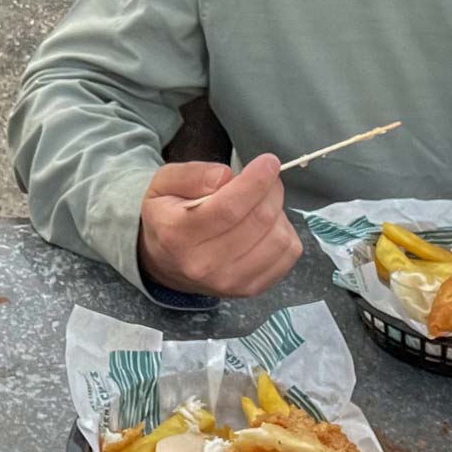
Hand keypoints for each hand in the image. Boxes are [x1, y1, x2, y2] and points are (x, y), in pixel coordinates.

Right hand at [137, 154, 301, 297]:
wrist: (165, 262)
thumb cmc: (167, 216)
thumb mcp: (163, 184)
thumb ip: (192, 174)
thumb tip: (226, 176)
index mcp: (178, 234)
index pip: (229, 208)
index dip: (256, 181)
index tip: (269, 162)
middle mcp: (204, 264)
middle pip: (259, 220)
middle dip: (271, 190)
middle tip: (266, 177)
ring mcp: (229, 282)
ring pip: (278, 239)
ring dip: (279, 212)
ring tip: (262, 203)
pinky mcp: (250, 289)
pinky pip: (288, 255)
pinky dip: (285, 233)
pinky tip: (267, 226)